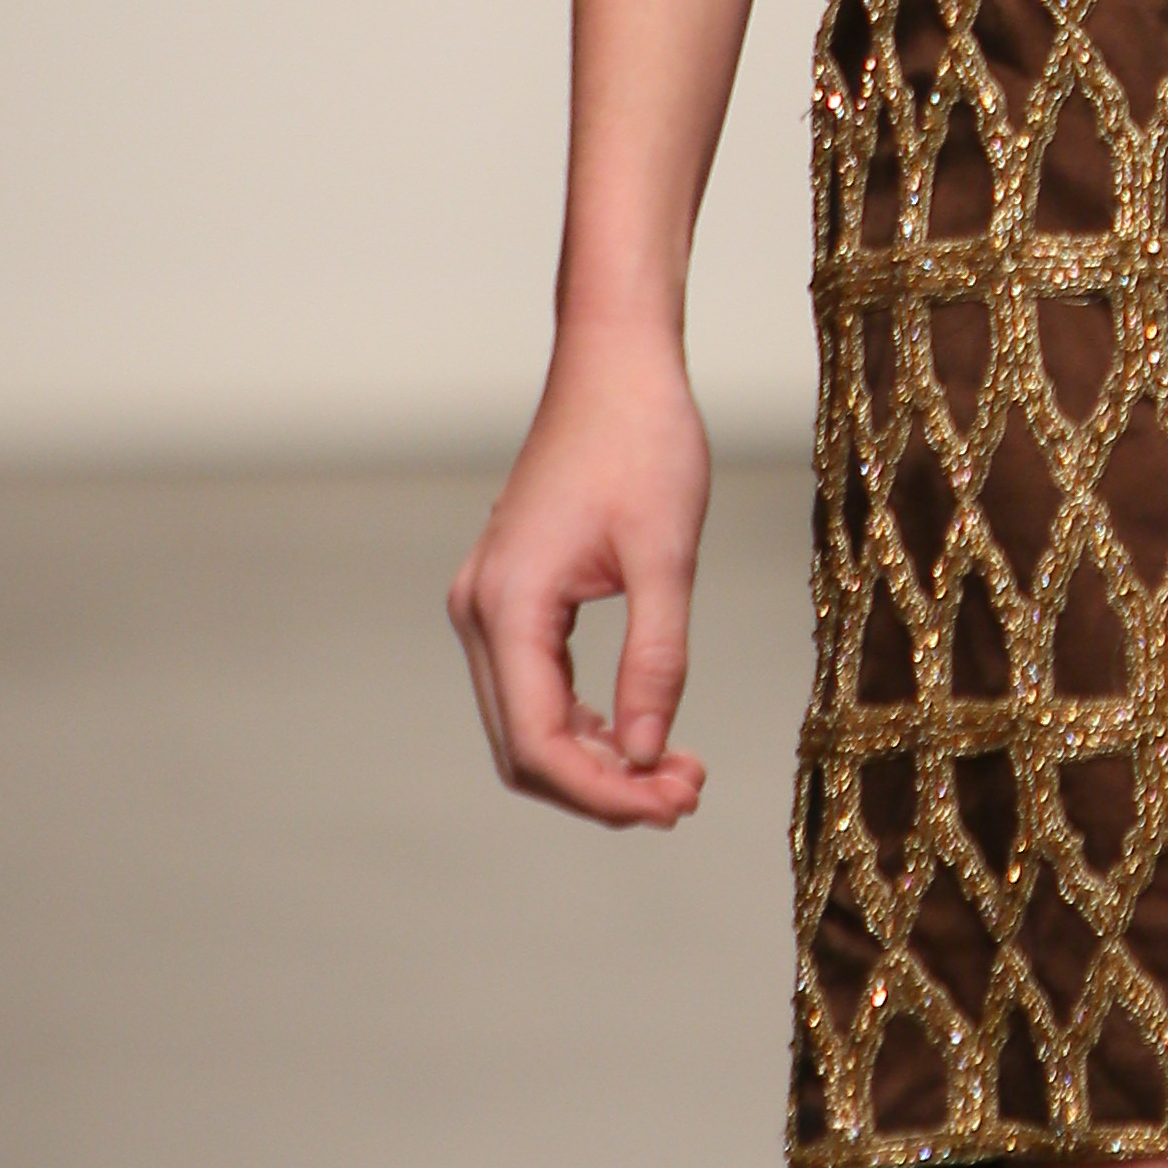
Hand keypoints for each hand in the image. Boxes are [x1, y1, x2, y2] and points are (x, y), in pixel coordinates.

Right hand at [447, 329, 712, 829]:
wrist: (617, 364)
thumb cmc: (644, 440)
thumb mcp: (666, 555)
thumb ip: (656, 658)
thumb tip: (649, 755)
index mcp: (509, 603)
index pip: (539, 742)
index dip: (603, 792)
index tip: (673, 804)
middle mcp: (481, 610)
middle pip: (523, 746)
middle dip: (601, 787)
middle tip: (685, 795)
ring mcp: (489, 602)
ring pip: (525, 723)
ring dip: (594, 760)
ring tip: (676, 774)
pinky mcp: (511, 594)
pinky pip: (534, 686)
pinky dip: (583, 723)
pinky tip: (642, 734)